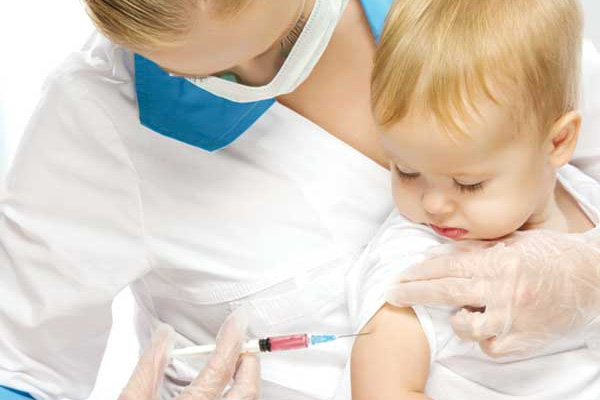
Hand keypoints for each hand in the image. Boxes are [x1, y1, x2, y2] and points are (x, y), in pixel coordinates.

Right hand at [119, 309, 259, 399]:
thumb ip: (149, 367)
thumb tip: (164, 333)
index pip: (222, 367)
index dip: (233, 338)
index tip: (239, 319)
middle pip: (247, 390)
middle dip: (250, 360)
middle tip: (243, 340)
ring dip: (245, 378)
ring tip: (236, 359)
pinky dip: (235, 393)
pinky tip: (225, 384)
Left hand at [386, 229, 599, 357]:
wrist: (594, 276)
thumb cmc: (551, 255)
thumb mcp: (512, 243)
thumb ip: (474, 251)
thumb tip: (436, 254)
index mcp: (500, 262)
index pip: (448, 267)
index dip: (419, 273)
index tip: (399, 277)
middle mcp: (506, 289)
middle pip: (448, 292)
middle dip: (414, 294)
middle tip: (392, 295)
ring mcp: (517, 317)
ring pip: (468, 327)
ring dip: (456, 320)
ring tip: (458, 313)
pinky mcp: (528, 340)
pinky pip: (492, 347)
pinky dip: (483, 339)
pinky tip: (486, 328)